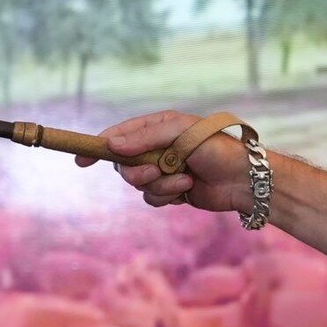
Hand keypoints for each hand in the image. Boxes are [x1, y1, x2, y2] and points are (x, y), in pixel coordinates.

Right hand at [77, 109, 252, 213]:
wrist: (245, 180)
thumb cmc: (218, 149)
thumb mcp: (181, 133)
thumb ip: (145, 137)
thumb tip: (111, 144)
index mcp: (157, 128)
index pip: (118, 135)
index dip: (98, 146)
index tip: (81, 160)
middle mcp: (157, 148)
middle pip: (123, 164)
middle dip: (136, 171)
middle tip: (155, 170)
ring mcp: (164, 170)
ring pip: (138, 185)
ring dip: (159, 185)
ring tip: (184, 180)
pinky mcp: (172, 191)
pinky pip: (152, 198)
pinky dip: (167, 196)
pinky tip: (187, 190)